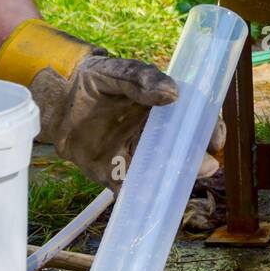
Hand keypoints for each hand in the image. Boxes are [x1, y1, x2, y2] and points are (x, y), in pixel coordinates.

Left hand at [0, 20, 225, 187]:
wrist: (54, 100)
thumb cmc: (92, 80)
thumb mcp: (117, 71)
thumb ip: (142, 78)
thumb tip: (172, 93)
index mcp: (163, 111)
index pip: (196, 122)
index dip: (211, 131)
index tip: (215, 139)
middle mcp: (155, 136)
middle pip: (186, 153)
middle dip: (199, 161)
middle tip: (205, 165)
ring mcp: (135, 156)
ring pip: (163, 173)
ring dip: (176, 181)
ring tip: (182, 181)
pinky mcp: (113, 174)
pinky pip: (131, 188)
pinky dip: (141, 197)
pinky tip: (150, 199)